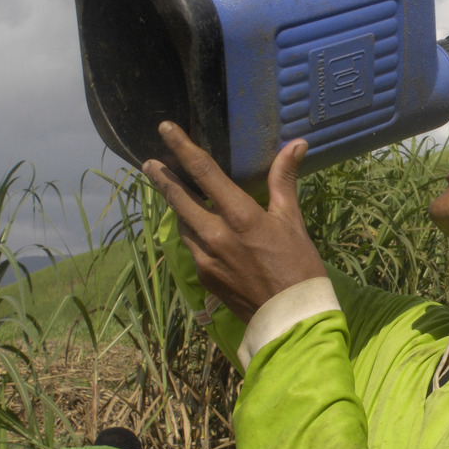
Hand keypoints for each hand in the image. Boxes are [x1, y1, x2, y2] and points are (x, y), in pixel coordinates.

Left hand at [142, 123, 325, 322]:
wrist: (292, 319)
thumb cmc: (299, 266)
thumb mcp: (292, 221)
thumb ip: (284, 181)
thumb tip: (296, 144)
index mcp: (240, 216)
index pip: (203, 171)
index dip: (181, 147)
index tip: (165, 128)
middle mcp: (215, 234)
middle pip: (178, 197)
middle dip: (161, 178)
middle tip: (149, 163)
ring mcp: (205, 258)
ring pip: (182, 223)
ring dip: (177, 207)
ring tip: (176, 195)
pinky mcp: (204, 277)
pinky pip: (191, 246)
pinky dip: (191, 233)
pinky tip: (197, 230)